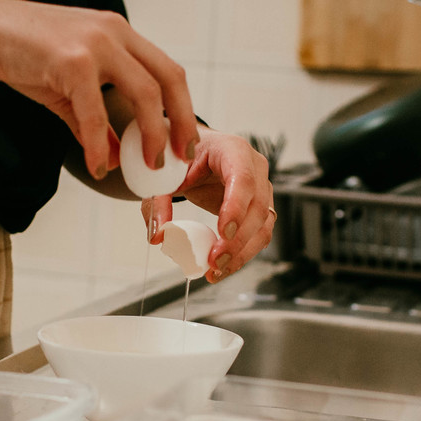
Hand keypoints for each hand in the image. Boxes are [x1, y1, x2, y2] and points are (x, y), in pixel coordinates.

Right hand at [0, 0, 199, 179]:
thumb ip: (91, 121)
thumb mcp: (64, 86)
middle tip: (180, 158)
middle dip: (181, 123)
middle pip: (169, 79)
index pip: (167, 70)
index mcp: (118, 33)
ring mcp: (95, 44)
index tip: (185, 141)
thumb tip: (112, 157)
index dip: (184, 108)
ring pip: (144, 93)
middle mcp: (114, 33)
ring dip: (152, 135)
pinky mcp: (70, 61)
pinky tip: (97, 165)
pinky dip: (99, 144)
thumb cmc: (18, 51)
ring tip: (149, 164)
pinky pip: (95, 112)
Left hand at [143, 129, 274, 282]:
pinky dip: (243, 254)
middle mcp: (254, 167)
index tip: (223, 232)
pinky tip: (224, 267)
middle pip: (257, 206)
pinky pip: (260, 234)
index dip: (236, 206)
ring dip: (242, 252)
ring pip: (263, 225)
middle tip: (215, 261)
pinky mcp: (261, 208)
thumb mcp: (166, 177)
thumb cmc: (185, 161)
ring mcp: (262, 188)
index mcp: (232, 150)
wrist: (195, 158)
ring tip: (216, 270)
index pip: (242, 178)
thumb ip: (158, 203)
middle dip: (237, 240)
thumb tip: (158, 236)